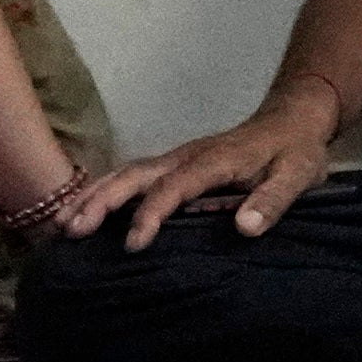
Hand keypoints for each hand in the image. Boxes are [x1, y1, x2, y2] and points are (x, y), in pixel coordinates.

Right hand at [62, 91, 341, 248]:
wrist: (294, 117)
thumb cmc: (296, 150)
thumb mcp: (298, 175)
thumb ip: (272, 200)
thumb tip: (244, 228)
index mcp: (214, 161)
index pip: (175, 188)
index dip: (152, 214)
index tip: (134, 244)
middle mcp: (187, 156)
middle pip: (135, 174)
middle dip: (101, 201)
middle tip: (71, 230)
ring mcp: (177, 158)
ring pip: (127, 173)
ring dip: (94, 195)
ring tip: (62, 224)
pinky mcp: (174, 165)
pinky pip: (133, 176)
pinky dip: (105, 191)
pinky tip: (85, 211)